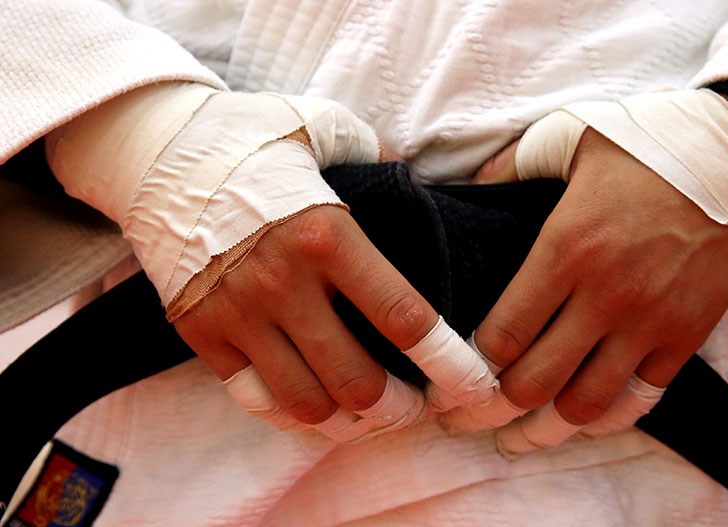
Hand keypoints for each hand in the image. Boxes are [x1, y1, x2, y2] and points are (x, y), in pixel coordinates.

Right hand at [48, 83, 494, 441]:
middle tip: (413, 404)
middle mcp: (283, 284)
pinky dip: (289, 409)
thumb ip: (377, 157)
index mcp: (327, 236)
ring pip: (305, 405)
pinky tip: (310, 397)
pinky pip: (253, 398)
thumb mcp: (323, 131)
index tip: (476, 384)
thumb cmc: (253, 141)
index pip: (404, 317)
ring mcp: (237, 314)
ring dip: (345, 418)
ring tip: (364, 409)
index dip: (449, 362)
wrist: (156, 151)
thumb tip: (416, 183)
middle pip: (357, 383)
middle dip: (398, 407)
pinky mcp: (200, 332)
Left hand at [465, 128, 727, 452]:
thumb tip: (465, 189)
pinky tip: (580, 418)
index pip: (503, 335)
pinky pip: (641, 399)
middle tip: (469, 417)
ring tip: (519, 435)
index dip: (468, 370)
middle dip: (492, 410)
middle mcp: (606, 294)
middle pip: (535, 383)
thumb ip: (508, 168)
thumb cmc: (642, 145)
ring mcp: (651, 321)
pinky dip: (606, 416)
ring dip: (546, 429)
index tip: (449, 381)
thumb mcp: (565, 138)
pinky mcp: (687, 336)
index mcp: (566, 248)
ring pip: (586, 405)